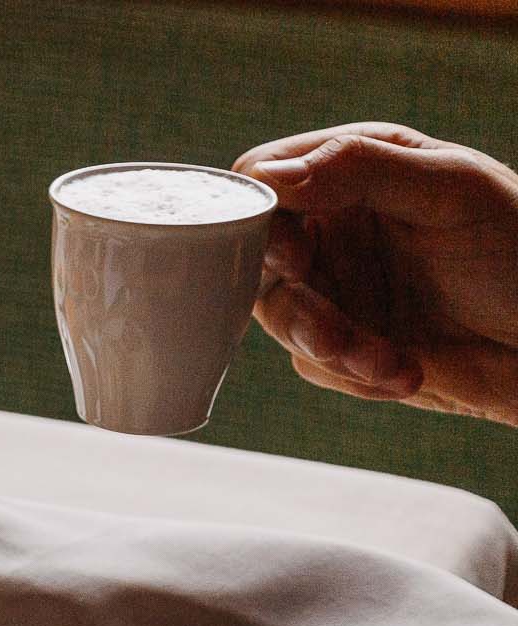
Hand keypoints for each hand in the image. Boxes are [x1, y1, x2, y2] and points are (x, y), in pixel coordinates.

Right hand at [233, 124, 517, 425]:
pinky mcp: (344, 345)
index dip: (260, 220)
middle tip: (336, 334)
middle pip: (256, 261)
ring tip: (392, 364)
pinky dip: (356, 375)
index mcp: (355, 169)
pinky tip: (408, 372)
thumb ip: (359, 168)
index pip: (262, 180)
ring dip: (335, 349)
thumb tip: (269, 175)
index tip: (293, 257)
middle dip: (298, 307)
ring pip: (282, 321)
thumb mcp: (451, 192)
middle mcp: (335, 225)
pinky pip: (313, 365)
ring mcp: (336, 287)